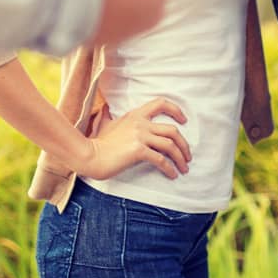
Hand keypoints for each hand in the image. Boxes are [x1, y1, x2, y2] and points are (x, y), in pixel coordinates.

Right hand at [73, 98, 191, 179]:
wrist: (89, 156)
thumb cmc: (98, 143)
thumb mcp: (106, 124)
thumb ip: (109, 115)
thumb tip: (104, 108)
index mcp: (135, 115)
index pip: (160, 103)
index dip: (176, 110)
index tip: (184, 120)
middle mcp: (140, 123)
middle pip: (172, 130)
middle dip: (184, 144)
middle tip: (187, 156)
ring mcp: (140, 136)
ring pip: (170, 145)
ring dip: (180, 158)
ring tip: (184, 168)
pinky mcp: (138, 151)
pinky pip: (161, 160)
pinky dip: (170, 168)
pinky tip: (172, 175)